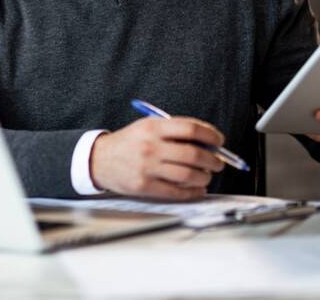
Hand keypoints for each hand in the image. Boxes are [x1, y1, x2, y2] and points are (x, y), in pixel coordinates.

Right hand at [89, 116, 225, 199]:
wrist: (99, 160)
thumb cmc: (129, 143)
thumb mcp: (147, 127)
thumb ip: (175, 131)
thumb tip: (208, 143)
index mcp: (153, 127)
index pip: (191, 129)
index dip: (211, 135)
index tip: (219, 141)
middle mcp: (151, 146)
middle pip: (194, 154)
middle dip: (213, 160)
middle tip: (218, 163)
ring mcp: (147, 167)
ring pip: (188, 175)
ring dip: (204, 177)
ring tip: (206, 176)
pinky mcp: (145, 186)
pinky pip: (177, 192)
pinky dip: (193, 192)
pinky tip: (197, 189)